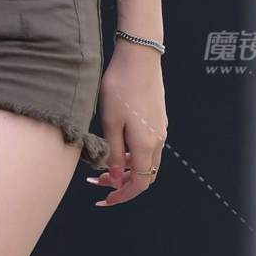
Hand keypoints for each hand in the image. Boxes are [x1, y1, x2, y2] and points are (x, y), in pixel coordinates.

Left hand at [90, 43, 165, 207]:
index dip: (122, 196)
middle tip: (95, 180)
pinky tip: (115, 146)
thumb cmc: (120, 86)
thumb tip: (116, 179)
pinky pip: (148, 146)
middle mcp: (158, 140)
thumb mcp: (110, 123)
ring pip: (146, 161)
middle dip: (121, 184)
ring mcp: (160, 128)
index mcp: (147, 145)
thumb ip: (115, 154)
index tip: (104, 199)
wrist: (139, 56)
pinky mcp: (157, 118)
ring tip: (101, 165)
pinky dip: (132, 155)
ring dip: (126, 169)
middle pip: (145, 175)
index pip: (139, 184)